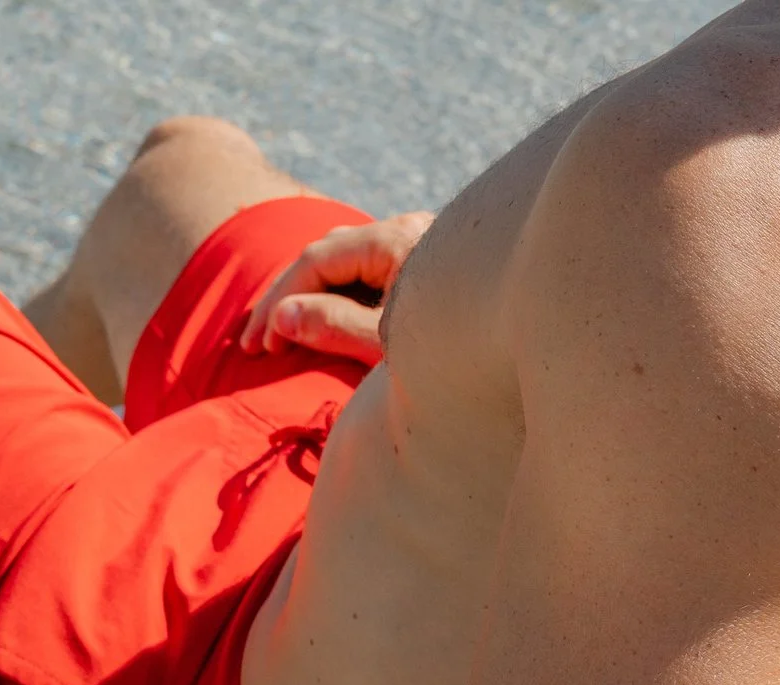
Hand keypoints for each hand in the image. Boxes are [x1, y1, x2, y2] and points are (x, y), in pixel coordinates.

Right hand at [237, 211, 434, 365]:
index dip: (280, 302)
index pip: (316, 260)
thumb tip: (281, 316)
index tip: (261, 346)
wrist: (524, 359)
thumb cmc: (453, 351)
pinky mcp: (424, 264)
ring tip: (281, 331)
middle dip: (287, 297)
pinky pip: (368, 270)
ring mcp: (417, 243)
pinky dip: (338, 293)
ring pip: (345, 260)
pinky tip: (322, 318)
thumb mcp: (388, 344)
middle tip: (256, 343)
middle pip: (327, 254)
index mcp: (395, 240)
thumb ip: (334, 326)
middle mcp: (406, 230)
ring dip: (309, 293)